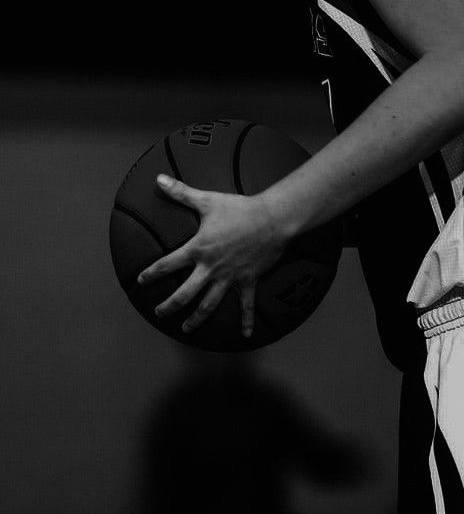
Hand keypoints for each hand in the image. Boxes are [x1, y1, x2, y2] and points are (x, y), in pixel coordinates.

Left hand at [137, 174, 288, 336]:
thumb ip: (180, 192)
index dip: (152, 274)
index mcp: (198, 249)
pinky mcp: (247, 282)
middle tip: (160, 313)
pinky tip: (245, 334)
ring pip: (208, 305)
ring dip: (196, 319)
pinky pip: (246, 305)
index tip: (141, 281)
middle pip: (184, 294)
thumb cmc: (240, 209)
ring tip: (186, 328)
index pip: (167, 264)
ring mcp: (229, 278)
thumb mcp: (207, 200)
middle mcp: (210, 268)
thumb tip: (159, 179)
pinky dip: (246, 321)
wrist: (271, 220)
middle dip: (169, 306)